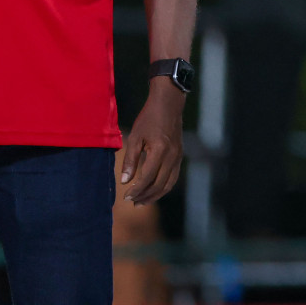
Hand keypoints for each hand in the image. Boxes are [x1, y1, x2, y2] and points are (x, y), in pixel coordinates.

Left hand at [120, 80, 185, 205]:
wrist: (169, 105)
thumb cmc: (149, 119)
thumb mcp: (135, 137)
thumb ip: (130, 160)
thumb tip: (125, 181)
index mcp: (160, 150)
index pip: (147, 178)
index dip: (136, 189)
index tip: (125, 196)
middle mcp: (172, 156)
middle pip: (159, 184)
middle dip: (145, 195)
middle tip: (132, 201)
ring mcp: (178, 156)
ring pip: (169, 183)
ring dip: (155, 195)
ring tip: (142, 202)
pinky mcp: (180, 156)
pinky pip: (173, 177)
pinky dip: (164, 187)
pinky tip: (154, 190)